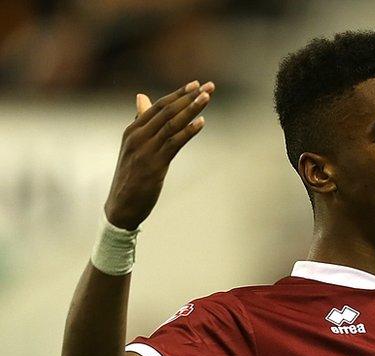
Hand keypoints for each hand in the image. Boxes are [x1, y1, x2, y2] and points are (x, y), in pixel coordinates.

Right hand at [103, 80, 214, 229]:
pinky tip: (202, 123)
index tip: (196, 84)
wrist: (120, 206)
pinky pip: (174, 143)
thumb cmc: (130, 176)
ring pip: (172, 124)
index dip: (178, 94)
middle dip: (189, 97)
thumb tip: (142, 97)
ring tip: (207, 98)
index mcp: (132, 130)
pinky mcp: (154, 165)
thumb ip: (141, 122)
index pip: (158, 106)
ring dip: (191, 109)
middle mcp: (137, 136)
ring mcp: (145, 150)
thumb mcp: (133, 146)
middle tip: (209, 86)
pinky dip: (188, 131)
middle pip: (167, 110)